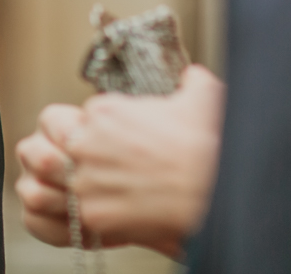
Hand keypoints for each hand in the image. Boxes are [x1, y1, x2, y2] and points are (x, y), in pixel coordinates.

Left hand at [14, 64, 225, 258]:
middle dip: (92, 157)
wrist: (216, 191)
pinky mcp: (93, 213)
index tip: (128, 144)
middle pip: (74, 147)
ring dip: (94, 186)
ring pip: (75, 181)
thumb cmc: (209, 144)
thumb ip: (191, 81)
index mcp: (103, 110)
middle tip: (119, 169)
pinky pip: (87, 213)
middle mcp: (86, 142)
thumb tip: (192, 76)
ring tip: (122, 193)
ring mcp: (85, 178)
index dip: (108, 133)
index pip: (89, 118)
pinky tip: (131, 213)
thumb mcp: (202, 98)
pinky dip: (108, 214)